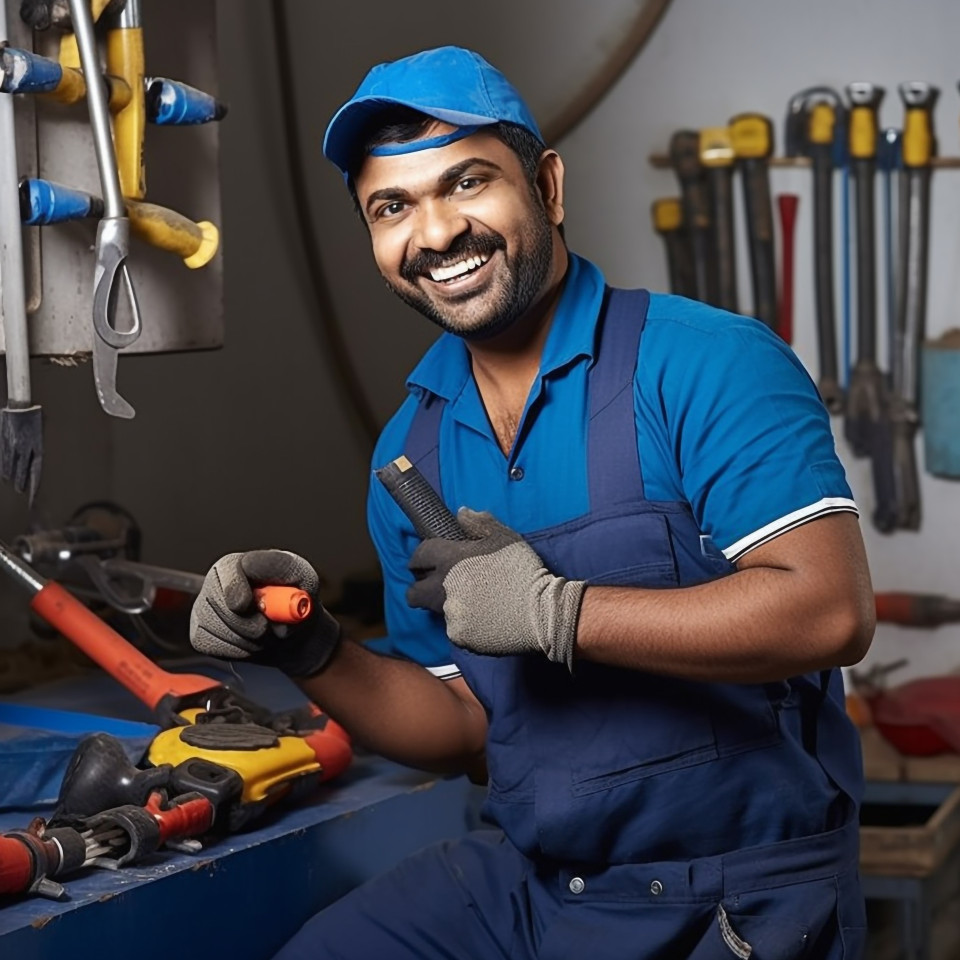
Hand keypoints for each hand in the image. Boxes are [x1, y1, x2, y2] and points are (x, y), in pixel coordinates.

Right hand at [190, 550, 340, 677]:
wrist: (295, 634)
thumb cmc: (297, 602)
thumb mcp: (304, 579)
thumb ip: (285, 569)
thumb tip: (256, 576)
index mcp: (240, 563)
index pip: (227, 569)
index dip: (235, 587)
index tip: (245, 604)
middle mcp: (216, 581)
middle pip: (217, 601)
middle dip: (246, 622)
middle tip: (268, 628)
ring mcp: (203, 607)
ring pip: (217, 627)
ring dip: (248, 638)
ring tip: (266, 633)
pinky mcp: (199, 633)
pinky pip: (213, 646)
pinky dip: (238, 650)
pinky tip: (252, 642)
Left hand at [406, 509, 585, 668]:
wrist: (542, 611)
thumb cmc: (524, 570)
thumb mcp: (505, 537)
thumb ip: (479, 523)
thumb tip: (460, 513)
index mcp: (450, 560)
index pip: (418, 556)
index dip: (422, 559)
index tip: (429, 562)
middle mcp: (443, 589)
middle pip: (413, 593)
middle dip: (420, 588)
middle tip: (439, 586)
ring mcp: (450, 615)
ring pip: (437, 611)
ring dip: (449, 606)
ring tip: (474, 602)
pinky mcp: (460, 636)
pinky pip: (455, 629)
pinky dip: (465, 624)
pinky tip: (485, 618)